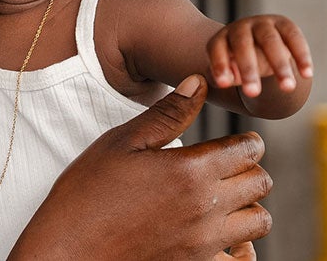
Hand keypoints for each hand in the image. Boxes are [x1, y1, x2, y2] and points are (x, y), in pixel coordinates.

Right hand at [10, 76, 272, 259]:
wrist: (66, 250)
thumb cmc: (86, 193)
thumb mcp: (122, 143)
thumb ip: (167, 114)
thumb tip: (199, 82)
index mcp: (190, 171)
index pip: (248, 150)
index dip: (245, 142)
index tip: (234, 143)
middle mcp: (206, 209)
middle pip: (260, 183)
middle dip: (249, 170)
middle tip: (226, 168)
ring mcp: (204, 244)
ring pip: (259, 222)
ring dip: (248, 206)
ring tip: (224, 200)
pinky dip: (242, 248)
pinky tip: (222, 237)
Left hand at [208, 15, 312, 97]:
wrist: (257, 45)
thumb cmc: (237, 64)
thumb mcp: (226, 72)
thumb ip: (222, 77)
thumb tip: (224, 82)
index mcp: (222, 38)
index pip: (216, 48)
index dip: (219, 65)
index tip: (224, 84)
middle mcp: (241, 27)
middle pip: (242, 44)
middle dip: (248, 69)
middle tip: (253, 93)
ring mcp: (263, 23)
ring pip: (270, 40)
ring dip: (279, 65)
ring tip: (288, 88)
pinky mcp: (285, 25)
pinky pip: (293, 38)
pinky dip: (301, 55)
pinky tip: (307, 74)